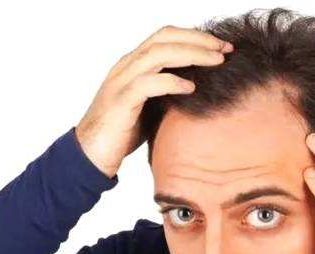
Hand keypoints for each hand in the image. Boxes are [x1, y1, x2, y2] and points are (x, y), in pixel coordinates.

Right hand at [75, 25, 233, 177]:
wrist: (90, 154)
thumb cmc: (121, 132)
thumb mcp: (150, 106)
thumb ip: (168, 93)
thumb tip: (200, 88)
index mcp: (134, 64)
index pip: (166, 37)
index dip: (195, 37)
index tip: (221, 47)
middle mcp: (127, 66)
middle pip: (165, 37)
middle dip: (199, 39)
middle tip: (225, 49)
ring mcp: (122, 81)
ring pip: (159, 54)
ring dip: (192, 54)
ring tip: (216, 61)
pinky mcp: (121, 101)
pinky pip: (149, 83)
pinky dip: (172, 82)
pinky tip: (191, 87)